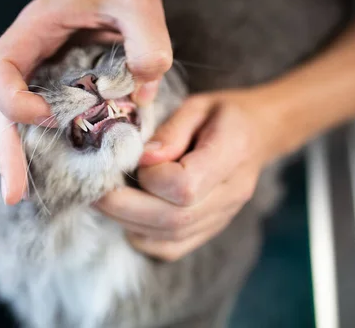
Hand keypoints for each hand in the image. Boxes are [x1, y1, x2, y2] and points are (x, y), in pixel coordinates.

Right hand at [0, 0, 171, 204]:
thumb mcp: (138, 0)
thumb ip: (147, 38)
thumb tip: (146, 86)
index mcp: (33, 30)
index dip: (13, 101)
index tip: (47, 117)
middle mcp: (31, 54)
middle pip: (3, 107)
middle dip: (8, 151)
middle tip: (13, 195)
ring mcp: (43, 69)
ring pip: (22, 117)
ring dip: (25, 155)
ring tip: (26, 194)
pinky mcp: (62, 81)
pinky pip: (50, 115)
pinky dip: (55, 142)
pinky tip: (67, 169)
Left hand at [96, 90, 287, 260]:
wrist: (258, 134)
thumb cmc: (223, 114)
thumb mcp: (198, 106)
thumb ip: (171, 131)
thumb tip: (143, 160)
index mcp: (232, 154)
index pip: (186, 186)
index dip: (151, 177)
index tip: (136, 157)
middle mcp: (230, 194)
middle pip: (173, 219)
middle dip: (124, 207)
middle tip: (96, 190)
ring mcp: (222, 217)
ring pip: (169, 238)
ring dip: (127, 222)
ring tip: (105, 200)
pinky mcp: (209, 230)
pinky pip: (171, 248)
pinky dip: (143, 237)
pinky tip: (130, 215)